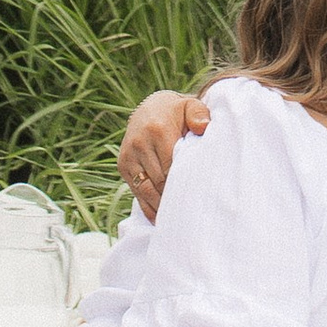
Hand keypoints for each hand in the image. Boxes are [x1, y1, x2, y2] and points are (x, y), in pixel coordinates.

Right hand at [118, 88, 208, 216]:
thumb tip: (204, 127)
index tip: (196, 198)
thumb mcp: (190, 107)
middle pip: (159, 181)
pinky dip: (148, 207)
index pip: (172, 167)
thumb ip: (199, 115)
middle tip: (190, 214)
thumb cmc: (177, 113)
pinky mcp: (123, 165)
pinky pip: (136, 192)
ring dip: (160, 206)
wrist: (149, 108)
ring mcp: (129, 156)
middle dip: (173, 198)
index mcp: (158, 130)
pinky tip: (160, 219)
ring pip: (146, 190)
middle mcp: (139, 143)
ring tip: (177, 220)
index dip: (183, 184)